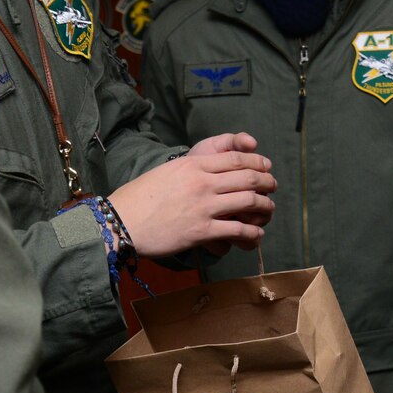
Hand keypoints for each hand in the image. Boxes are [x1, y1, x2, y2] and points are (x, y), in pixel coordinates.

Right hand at [107, 132, 275, 257]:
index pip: (236, 158)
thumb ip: (191, 169)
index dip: (257, 161)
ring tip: (268, 209)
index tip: (266, 166)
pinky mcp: (202, 231)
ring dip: (265, 206)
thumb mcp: (167, 172)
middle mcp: (202, 182)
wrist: (120, 222)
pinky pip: (237, 230)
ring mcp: (203, 206)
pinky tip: (255, 234)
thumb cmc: (139, 198)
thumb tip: (210, 172)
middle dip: (267, 182)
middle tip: (272, 187)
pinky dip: (252, 232)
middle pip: (248, 177)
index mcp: (193, 164)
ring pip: (249, 202)